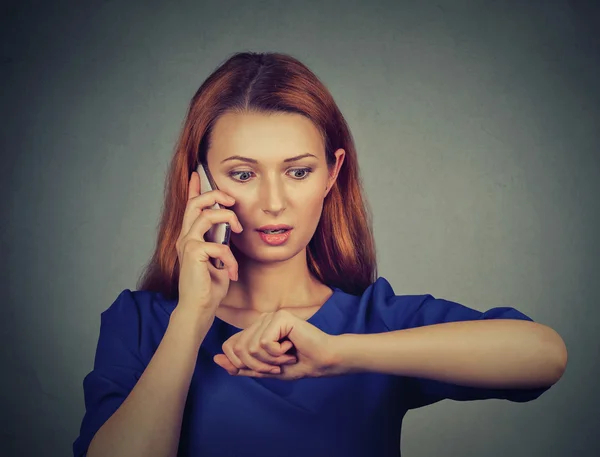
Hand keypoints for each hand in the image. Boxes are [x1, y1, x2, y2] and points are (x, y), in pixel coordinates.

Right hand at [175, 171, 242, 316]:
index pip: (190, 207)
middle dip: (215, 195)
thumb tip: (231, 230)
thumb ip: (219, 242)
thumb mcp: (218, 259)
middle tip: (231, 199)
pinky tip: (231, 273)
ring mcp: (187, 244)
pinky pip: (218, 245)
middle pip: (196, 203)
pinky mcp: (193, 253)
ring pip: (206, 216)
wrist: (199, 309)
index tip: (198, 174)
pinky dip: (230, 258)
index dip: (194, 189)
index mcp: (190, 237)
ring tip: (239, 230)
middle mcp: (185, 237)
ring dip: (228, 219)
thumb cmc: (209, 287)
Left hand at [213, 309, 341, 379]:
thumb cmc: (298, 364)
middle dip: (257, 365)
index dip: (242, 364)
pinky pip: (264, 343)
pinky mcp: (280, 317)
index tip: (265, 369)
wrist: (322, 361)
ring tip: (286, 356)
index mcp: (256, 329)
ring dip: (270, 361)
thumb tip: (216, 359)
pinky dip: (277, 354)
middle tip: (277, 365)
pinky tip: (291, 348)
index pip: (230, 346)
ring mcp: (270, 317)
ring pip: (251, 347)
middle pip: (238, 349)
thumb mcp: (265, 369)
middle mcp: (261, 320)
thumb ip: (241, 366)